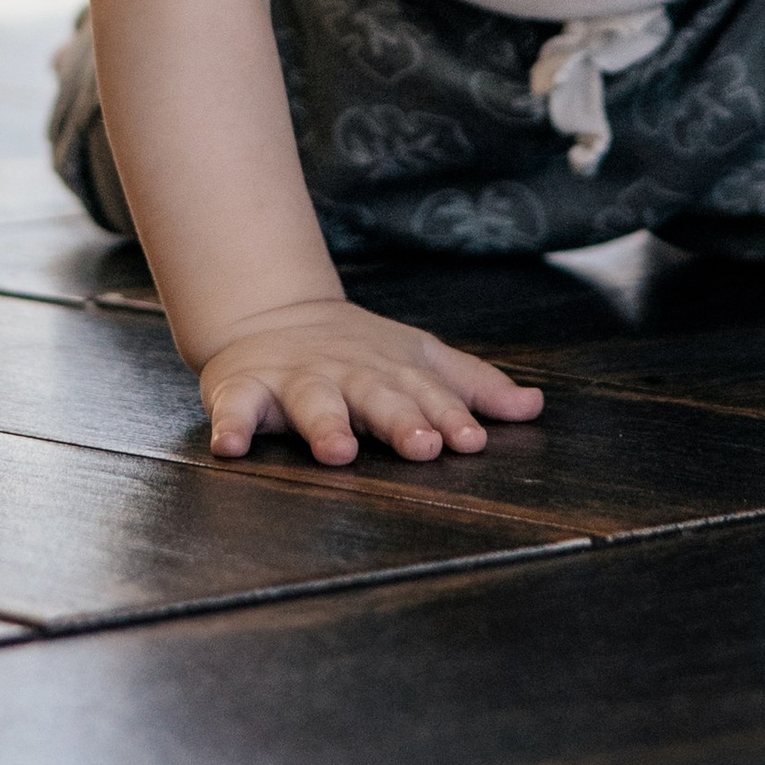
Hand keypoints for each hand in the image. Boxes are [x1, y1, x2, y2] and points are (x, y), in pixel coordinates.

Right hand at [195, 297, 544, 465]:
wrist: (269, 315)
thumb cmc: (356, 353)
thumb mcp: (418, 359)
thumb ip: (472, 385)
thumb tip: (533, 407)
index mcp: (390, 371)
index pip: (427, 394)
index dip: (448, 416)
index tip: (469, 440)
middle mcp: (346, 374)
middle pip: (376, 395)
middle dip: (399, 420)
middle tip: (421, 446)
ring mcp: (295, 381)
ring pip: (312, 402)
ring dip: (325, 424)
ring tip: (337, 450)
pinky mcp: (245, 390)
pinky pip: (236, 409)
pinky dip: (231, 426)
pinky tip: (231, 447)